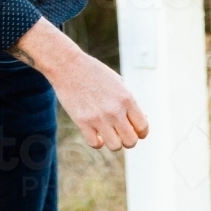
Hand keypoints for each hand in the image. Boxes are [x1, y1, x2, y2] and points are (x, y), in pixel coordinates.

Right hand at [12, 18, 148, 150]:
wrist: (68, 64)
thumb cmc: (94, 72)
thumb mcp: (117, 82)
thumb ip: (128, 102)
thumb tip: (141, 120)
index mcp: (127, 98)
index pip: (143, 127)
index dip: (140, 132)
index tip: (134, 129)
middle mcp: (115, 110)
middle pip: (131, 141)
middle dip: (127, 139)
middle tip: (120, 132)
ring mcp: (99, 117)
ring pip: (115, 146)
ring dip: (112, 141)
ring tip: (107, 131)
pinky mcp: (83, 122)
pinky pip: (95, 144)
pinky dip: (96, 141)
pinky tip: (94, 131)